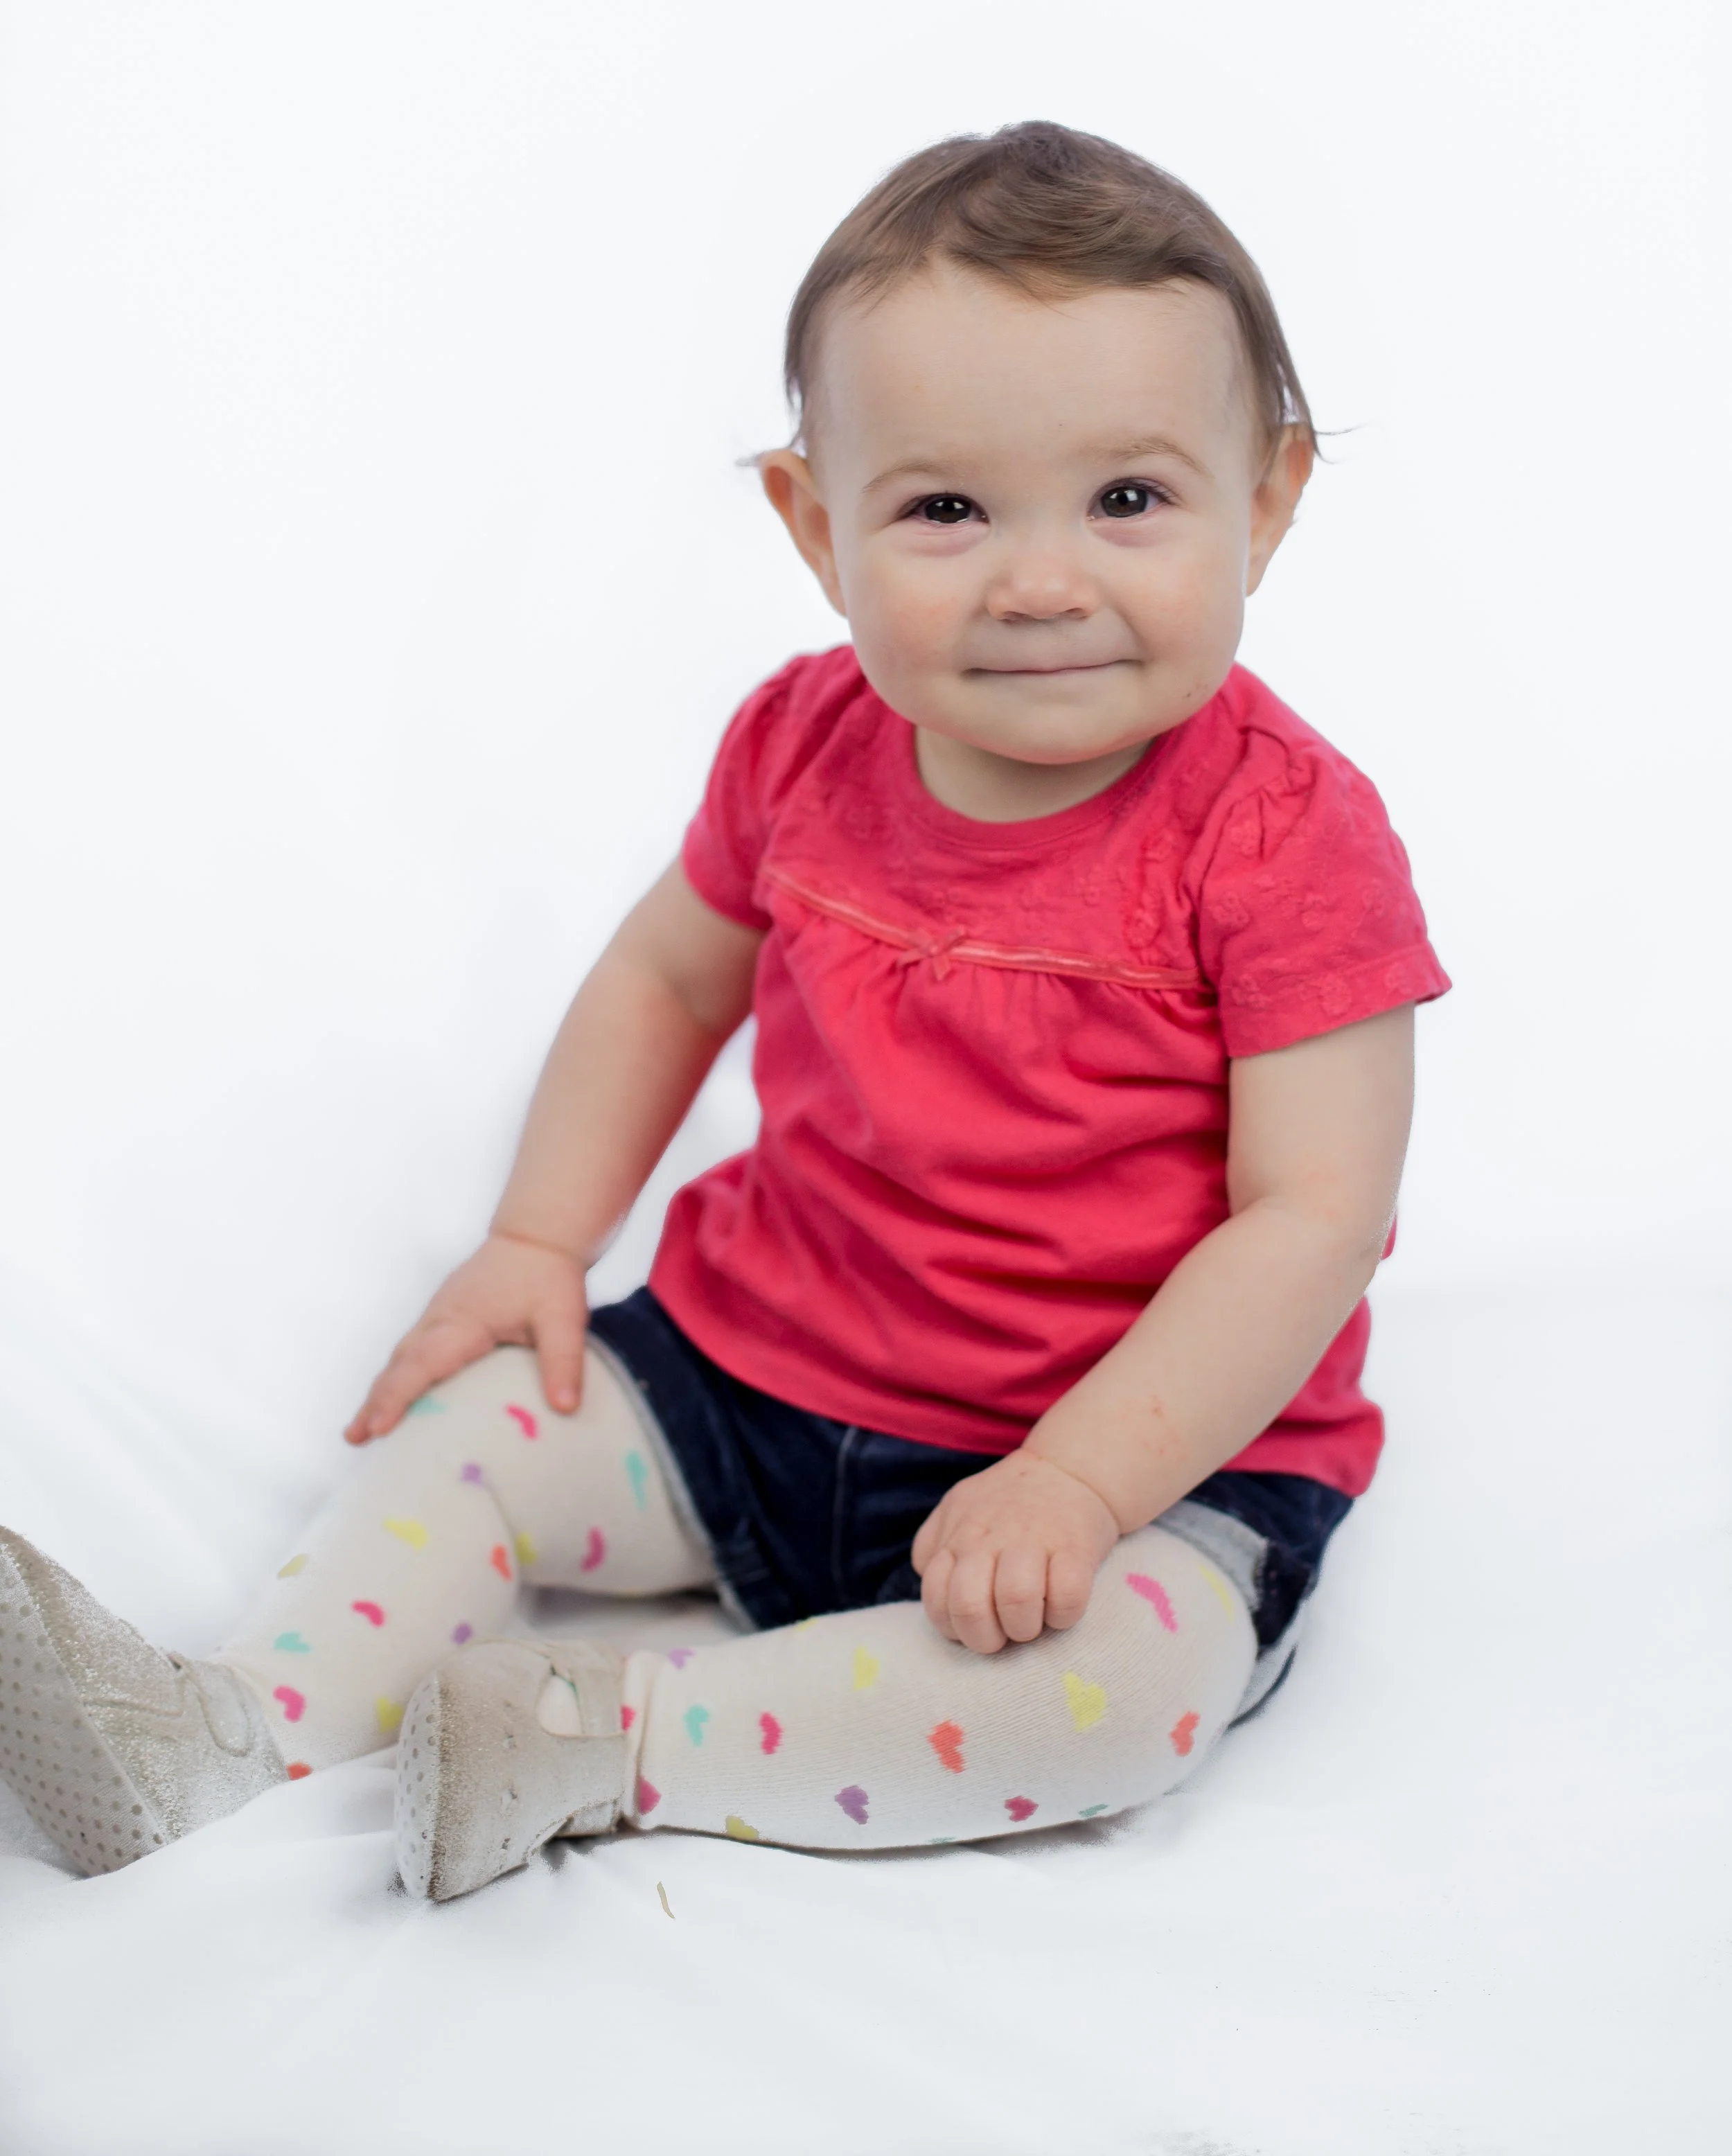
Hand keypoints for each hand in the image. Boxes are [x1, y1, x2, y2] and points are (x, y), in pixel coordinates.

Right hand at [344, 1231, 588, 1443]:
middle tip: (356, 1439)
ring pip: (401, 1357)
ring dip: (381, 1391)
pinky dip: (398, 1376)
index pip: (421, 1364)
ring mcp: (438, 1315)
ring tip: (364, 1431)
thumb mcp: (564, 1318)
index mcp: (463, 1321)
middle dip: (375, 1402)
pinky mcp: (443, 1316)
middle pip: (398, 1364)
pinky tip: (398, 1399)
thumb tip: (566, 1409)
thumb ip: (564, 1361)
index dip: (396, 1398)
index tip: (375, 1428)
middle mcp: (440, 1319)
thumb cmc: (549, 1275)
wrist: (537, 1234)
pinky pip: (412, 1350)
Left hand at [909, 1450, 1121, 1654]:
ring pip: (1016, 1601)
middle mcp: (989, 1538)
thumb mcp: (958, 1508)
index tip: (975, 1625)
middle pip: (970, 1606)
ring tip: (1032, 1621)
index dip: (953, 1628)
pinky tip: (1060, 1608)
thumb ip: (934, 1542)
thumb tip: (928, 1577)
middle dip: (985, 1639)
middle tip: (1002, 1633)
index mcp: (959, 1535)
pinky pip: (1067, 1597)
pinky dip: (1063, 1615)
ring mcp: (1033, 1541)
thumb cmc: (1009, 1501)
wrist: (1068, 1469)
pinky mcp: (1076, 1548)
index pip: (936, 1599)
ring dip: (1023, 1628)